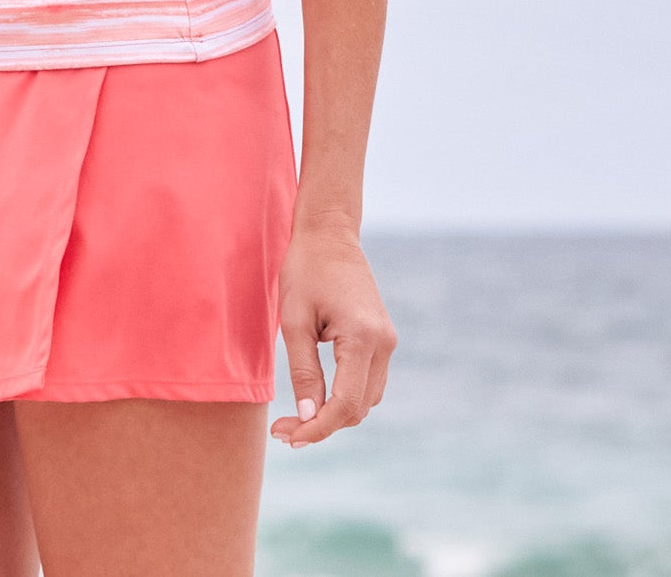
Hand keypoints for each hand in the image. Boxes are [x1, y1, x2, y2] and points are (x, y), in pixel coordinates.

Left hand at [270, 223, 396, 447]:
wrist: (329, 234)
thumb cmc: (305, 271)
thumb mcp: (294, 320)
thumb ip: (304, 370)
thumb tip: (307, 416)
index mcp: (362, 337)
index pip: (344, 404)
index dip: (316, 428)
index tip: (287, 436)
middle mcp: (383, 343)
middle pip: (358, 409)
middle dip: (322, 425)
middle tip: (283, 430)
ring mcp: (387, 341)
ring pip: (366, 400)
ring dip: (335, 415)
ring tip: (296, 417)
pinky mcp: (382, 338)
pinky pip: (368, 382)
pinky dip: (346, 397)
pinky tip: (318, 396)